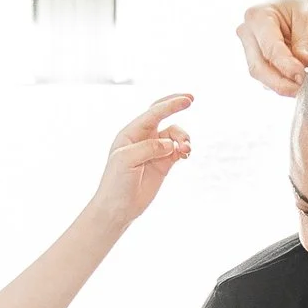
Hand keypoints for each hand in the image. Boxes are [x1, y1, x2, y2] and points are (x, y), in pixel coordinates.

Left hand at [90, 93, 194, 226]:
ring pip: (174, 135)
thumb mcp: (127, 160)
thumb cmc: (116, 182)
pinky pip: (178, 150)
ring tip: (186, 150)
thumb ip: (149, 147)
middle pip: (163, 114)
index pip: (153, 113)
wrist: (117, 208)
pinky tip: (186, 155)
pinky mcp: (163, 164)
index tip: (188, 101)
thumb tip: (170, 143)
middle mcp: (143, 138)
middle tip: (192, 99)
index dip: (171, 104)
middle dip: (176, 105)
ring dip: (184, 138)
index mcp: (131, 133)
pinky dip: (185, 150)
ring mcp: (154, 150)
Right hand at [234, 0, 307, 95]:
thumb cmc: (306, 6)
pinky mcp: (257, 58)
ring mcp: (249, 46)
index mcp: (257, 16)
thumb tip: (303, 65)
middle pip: (258, 67)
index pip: (270, 49)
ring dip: (281, 85)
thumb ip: (305, 43)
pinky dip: (282, 83)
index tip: (303, 77)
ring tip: (303, 88)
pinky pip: (266, 77)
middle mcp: (247, 32)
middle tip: (302, 90)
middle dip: (280, 83)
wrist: (305, 3)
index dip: (286, 66)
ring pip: (261, 75)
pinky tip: (297, 83)